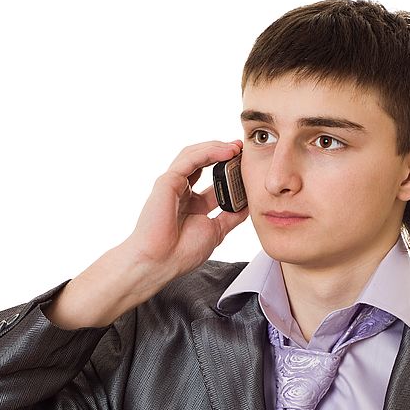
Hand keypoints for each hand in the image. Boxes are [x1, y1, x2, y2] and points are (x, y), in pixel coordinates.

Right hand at [123, 140, 249, 279]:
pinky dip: (208, 153)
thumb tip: (249, 205)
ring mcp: (173, 185)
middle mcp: (182, 191)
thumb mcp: (216, 231)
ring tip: (236, 147)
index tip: (247, 163)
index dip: (230, 169)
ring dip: (217, 147)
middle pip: (203, 161)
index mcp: (192, 203)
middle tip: (243, 148)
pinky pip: (189, 160)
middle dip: (223, 152)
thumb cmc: (181, 252)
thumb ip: (230, 217)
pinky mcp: (167, 181)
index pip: (213, 178)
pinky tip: (226, 152)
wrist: (160, 262)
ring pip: (195, 155)